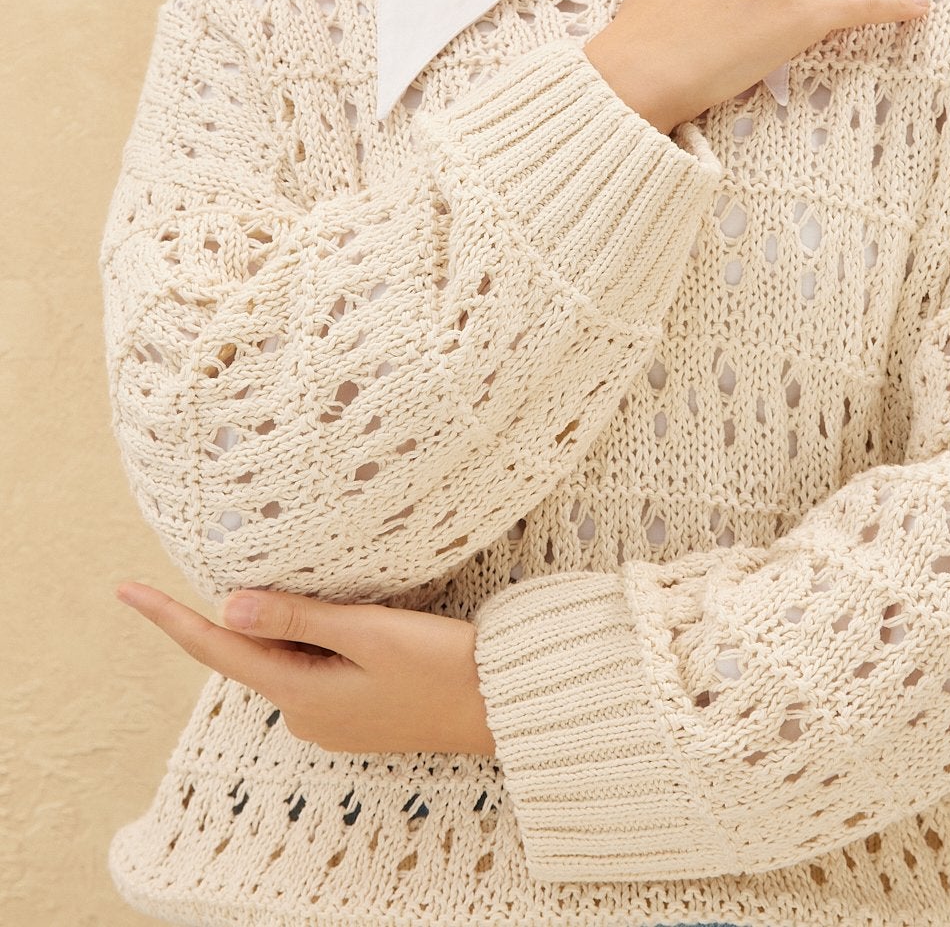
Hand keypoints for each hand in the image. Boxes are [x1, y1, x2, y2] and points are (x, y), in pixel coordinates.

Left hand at [115, 581, 496, 758]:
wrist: (500, 707)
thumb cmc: (440, 666)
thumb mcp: (368, 632)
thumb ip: (297, 617)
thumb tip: (228, 607)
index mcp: (299, 693)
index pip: (217, 648)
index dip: (169, 617)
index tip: (126, 589)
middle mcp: (304, 713)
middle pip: (255, 648)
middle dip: (252, 608)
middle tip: (251, 554)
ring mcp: (329, 718)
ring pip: (289, 655)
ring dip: (292, 621)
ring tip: (322, 586)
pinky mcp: (354, 712)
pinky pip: (315, 666)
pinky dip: (317, 637)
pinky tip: (347, 616)